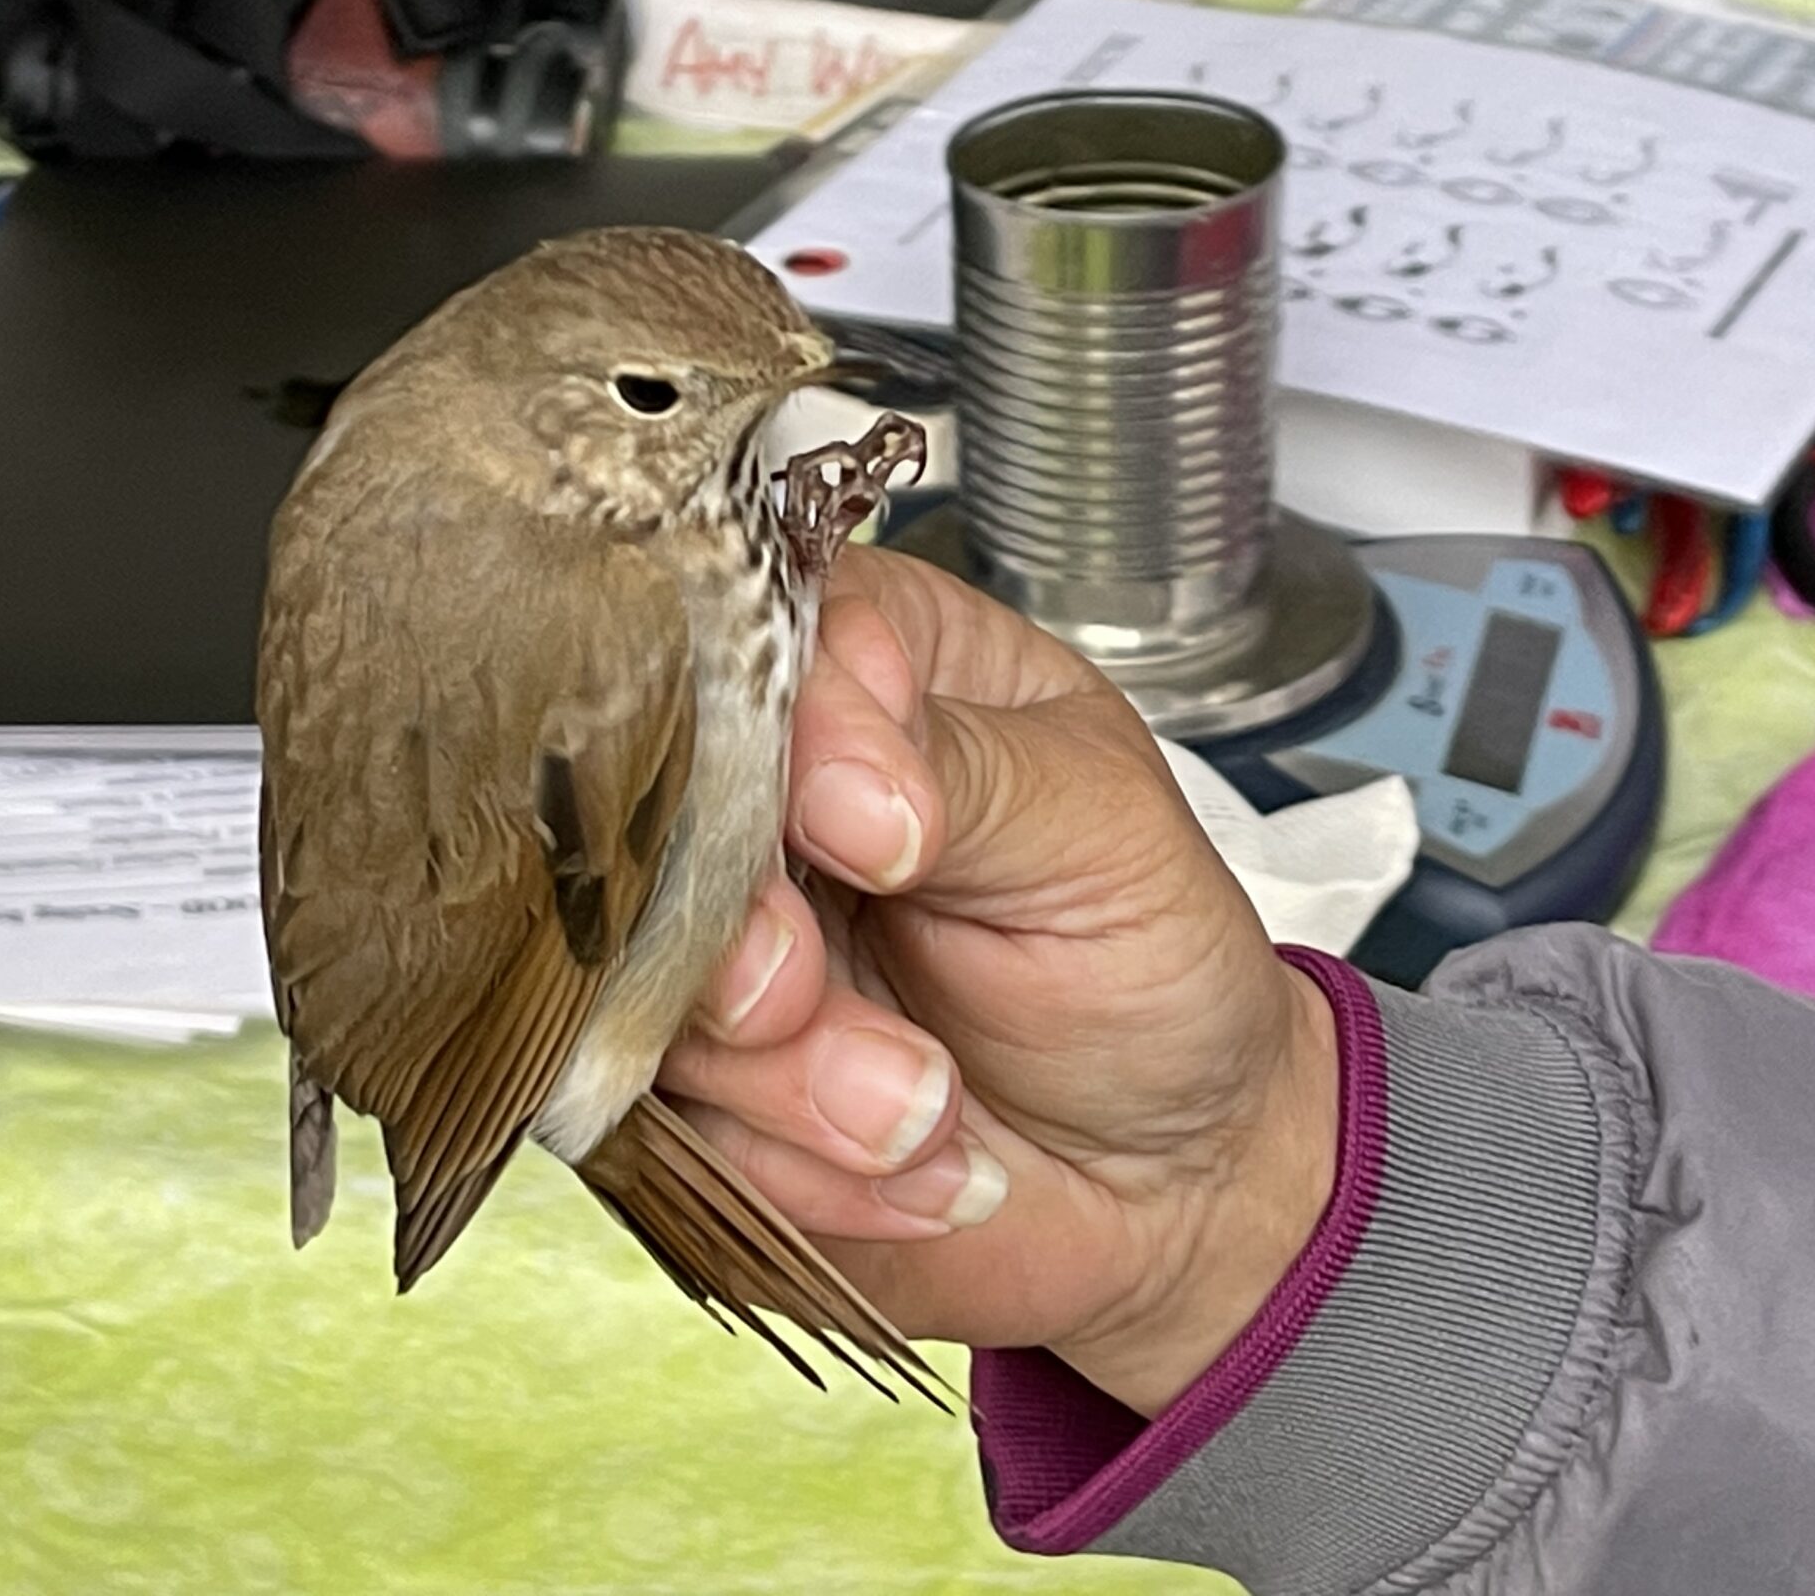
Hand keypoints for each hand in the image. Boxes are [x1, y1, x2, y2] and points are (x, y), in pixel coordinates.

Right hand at [658, 548, 1338, 1416]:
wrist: (1172, 1171)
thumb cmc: (1152, 960)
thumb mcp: (1102, 835)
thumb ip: (968, 775)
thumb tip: (837, 776)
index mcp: (873, 667)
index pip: (749, 643)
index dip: (775, 745)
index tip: (871, 840)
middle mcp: (773, 792)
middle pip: (653, 823)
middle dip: (738, 941)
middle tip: (800, 997)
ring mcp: (721, 936)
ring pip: (641, 988)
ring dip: (786, 1081)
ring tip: (926, 1110)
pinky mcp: (702, 1077)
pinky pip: (669, 1128)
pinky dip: (793, 1169)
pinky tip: (916, 1168)